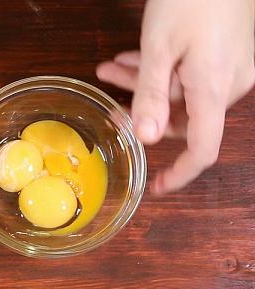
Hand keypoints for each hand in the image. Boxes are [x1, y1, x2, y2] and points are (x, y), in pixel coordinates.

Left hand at [96, 0, 254, 194]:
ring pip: (183, 92)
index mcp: (214, 89)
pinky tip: (134, 57)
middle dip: (143, 112)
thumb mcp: (159, 47)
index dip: (180, 174)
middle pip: (185, 117)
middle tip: (110, 103)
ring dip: (146, 86)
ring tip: (111, 69)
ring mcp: (233, 68)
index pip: (202, 150)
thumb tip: (146, 138)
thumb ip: (151, 95)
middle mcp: (230, 84)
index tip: (156, 185)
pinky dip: (164, 71)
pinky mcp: (230, 53)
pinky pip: (194, 74)